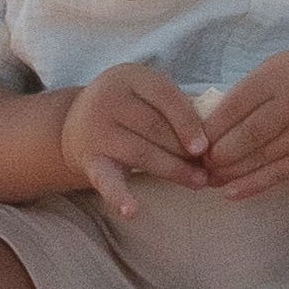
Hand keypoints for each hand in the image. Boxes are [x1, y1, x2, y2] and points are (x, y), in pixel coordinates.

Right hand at [60, 65, 210, 219]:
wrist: (75, 122)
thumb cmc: (128, 106)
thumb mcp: (147, 92)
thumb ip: (176, 106)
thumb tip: (213, 138)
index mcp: (130, 77)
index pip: (165, 96)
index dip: (188, 122)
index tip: (206, 146)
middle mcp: (109, 99)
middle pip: (155, 127)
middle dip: (184, 150)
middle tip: (208, 169)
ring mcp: (96, 130)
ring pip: (140, 153)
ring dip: (172, 170)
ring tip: (196, 182)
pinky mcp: (88, 159)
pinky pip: (105, 179)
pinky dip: (118, 196)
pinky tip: (132, 211)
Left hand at [202, 49, 288, 198]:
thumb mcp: (274, 69)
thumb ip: (246, 92)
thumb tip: (208, 125)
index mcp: (277, 76)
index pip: (238, 103)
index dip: (214, 126)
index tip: (194, 140)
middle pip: (252, 132)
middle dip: (222, 152)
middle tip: (201, 163)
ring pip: (265, 156)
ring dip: (233, 172)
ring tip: (209, 180)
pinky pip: (281, 172)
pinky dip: (254, 185)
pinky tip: (231, 194)